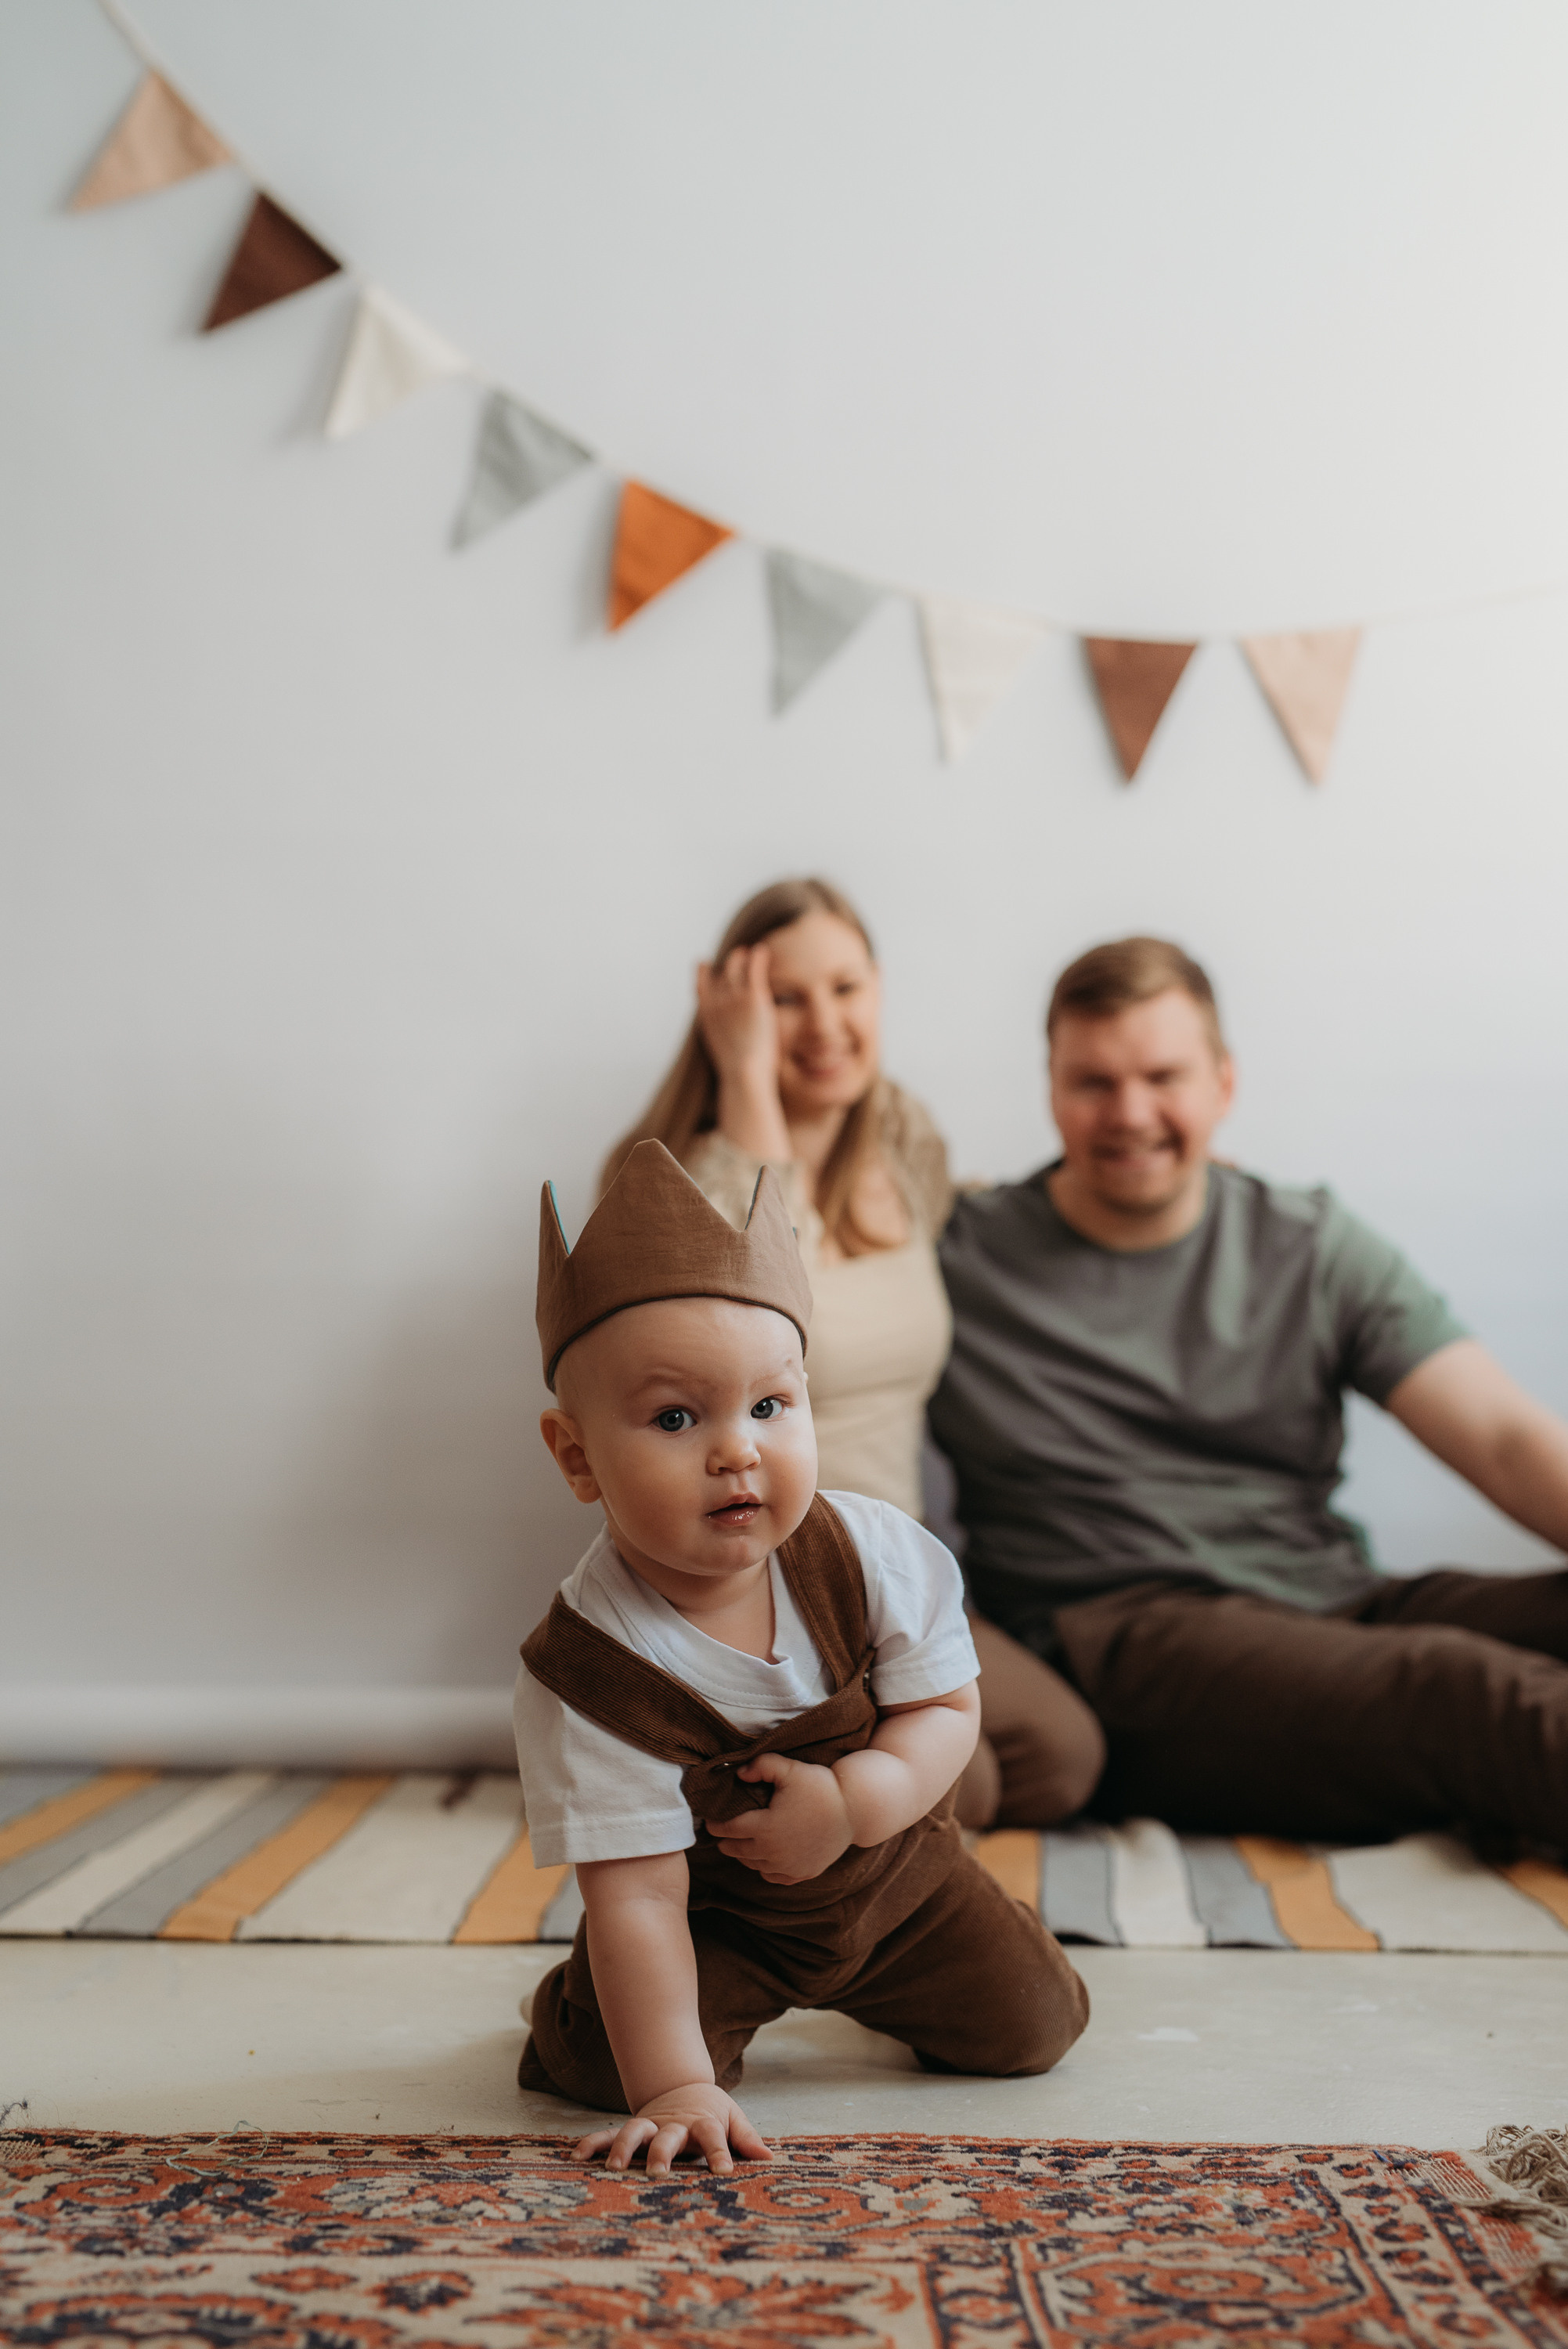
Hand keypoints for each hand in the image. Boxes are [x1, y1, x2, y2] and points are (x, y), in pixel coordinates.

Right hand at [574, 2082, 770, 2175]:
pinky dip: (592, 2143)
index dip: (719, 2152)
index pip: (714, 2136)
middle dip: (662, 2153)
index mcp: (702, 2122)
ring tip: (612, 2168)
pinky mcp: (631, 2129)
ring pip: (634, 2131)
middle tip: (658, 2173)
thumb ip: (747, 2139)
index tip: (725, 2171)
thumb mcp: (732, 2119)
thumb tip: (770, 2159)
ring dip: (623, 2147)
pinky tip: (576, 2158)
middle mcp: (674, 2124)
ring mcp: (650, 2125)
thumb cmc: (711, 2112)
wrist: (681, 2086)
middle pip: (668, 2135)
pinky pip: (608, 2134)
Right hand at [696, 946, 779, 1095]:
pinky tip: (763, 951)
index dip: (701, 974)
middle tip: (735, 955)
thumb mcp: (725, 1056)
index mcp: (706, 1018)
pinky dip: (758, 958)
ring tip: (749, 951)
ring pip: (736, 968)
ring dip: (741, 958)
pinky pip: (754, 969)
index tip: (702, 963)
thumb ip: (725, 1042)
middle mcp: (716, 1004)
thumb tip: (733, 1054)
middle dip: (726, 964)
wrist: (744, 1073)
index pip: (700, 988)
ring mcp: (733, 998)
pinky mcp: (752, 996)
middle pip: (719, 976)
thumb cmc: (739, 1074)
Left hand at [711, 1751, 854, 1882]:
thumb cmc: (821, 1787)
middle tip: (721, 1834)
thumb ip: (761, 1765)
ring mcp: (789, 1865)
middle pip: (738, 1851)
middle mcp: (773, 1852)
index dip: (716, 1825)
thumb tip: (739, 1773)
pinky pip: (775, 1877)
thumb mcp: (790, 1768)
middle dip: (726, 1842)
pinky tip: (763, 1860)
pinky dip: (765, 1869)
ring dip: (744, 1856)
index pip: (730, 1829)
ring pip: (754, 1865)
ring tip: (739, 1845)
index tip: (709, 1821)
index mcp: (765, 1827)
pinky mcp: (803, 1872)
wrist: (855, 1810)